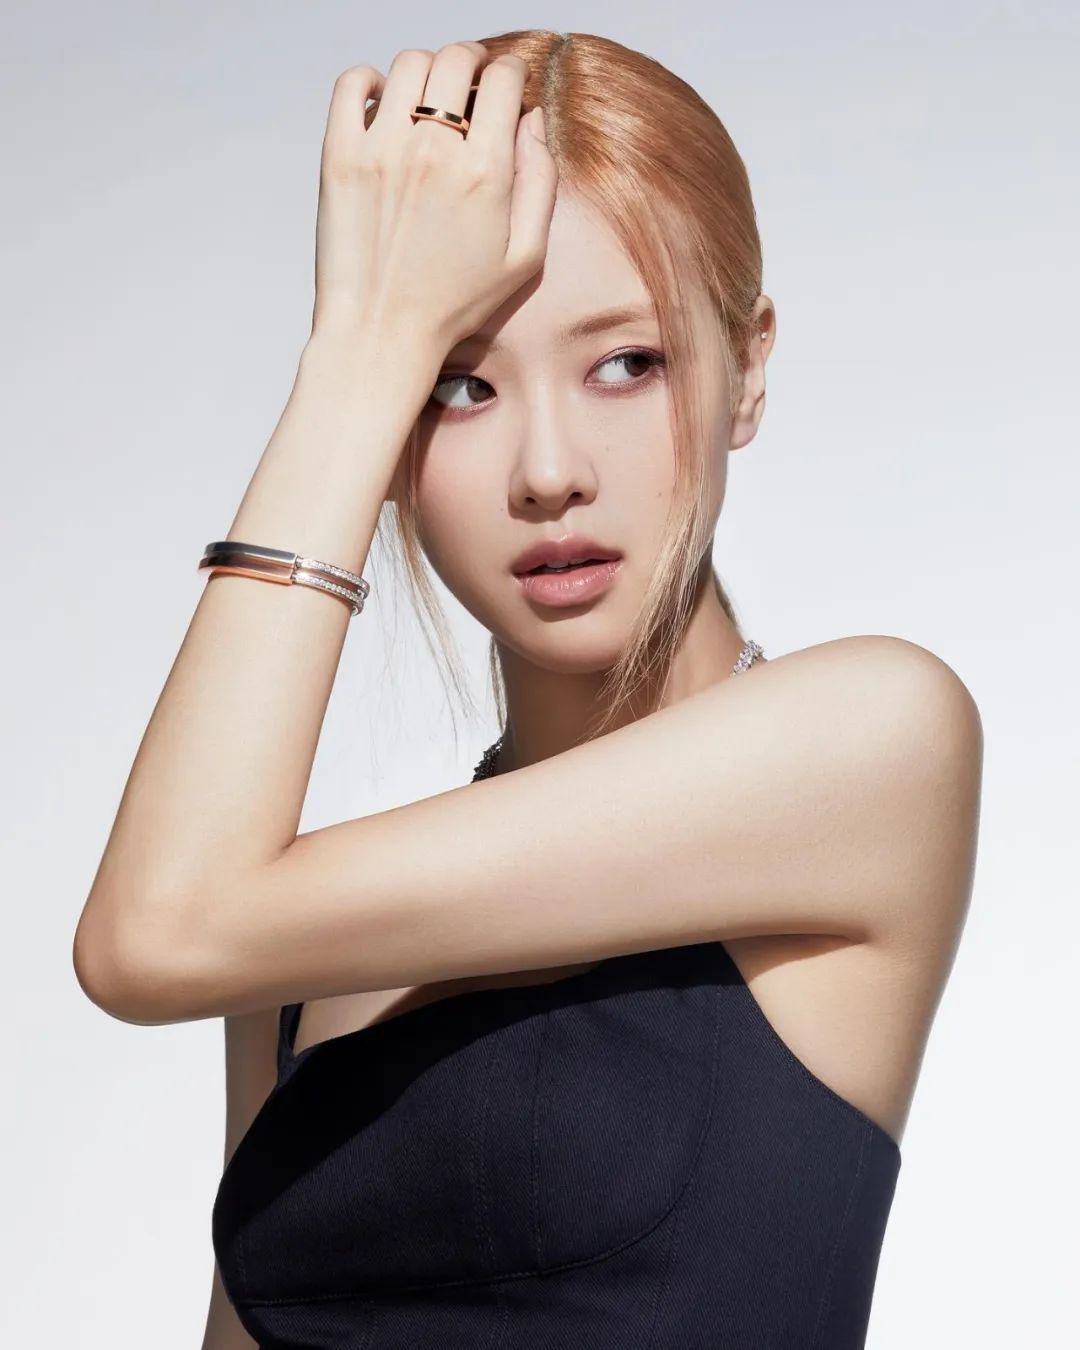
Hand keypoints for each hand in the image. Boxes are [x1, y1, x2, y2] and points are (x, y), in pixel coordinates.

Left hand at [310, 42, 556, 359]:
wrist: (383, 333)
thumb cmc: (454, 305)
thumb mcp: (524, 257)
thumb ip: (540, 182)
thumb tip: (531, 121)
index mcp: (485, 171)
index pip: (503, 80)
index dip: (511, 74)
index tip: (506, 86)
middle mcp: (434, 149)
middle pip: (456, 59)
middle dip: (472, 62)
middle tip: (471, 82)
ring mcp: (382, 148)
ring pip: (409, 64)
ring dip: (427, 71)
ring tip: (428, 98)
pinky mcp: (341, 156)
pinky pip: (353, 85)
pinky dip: (370, 79)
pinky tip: (383, 101)